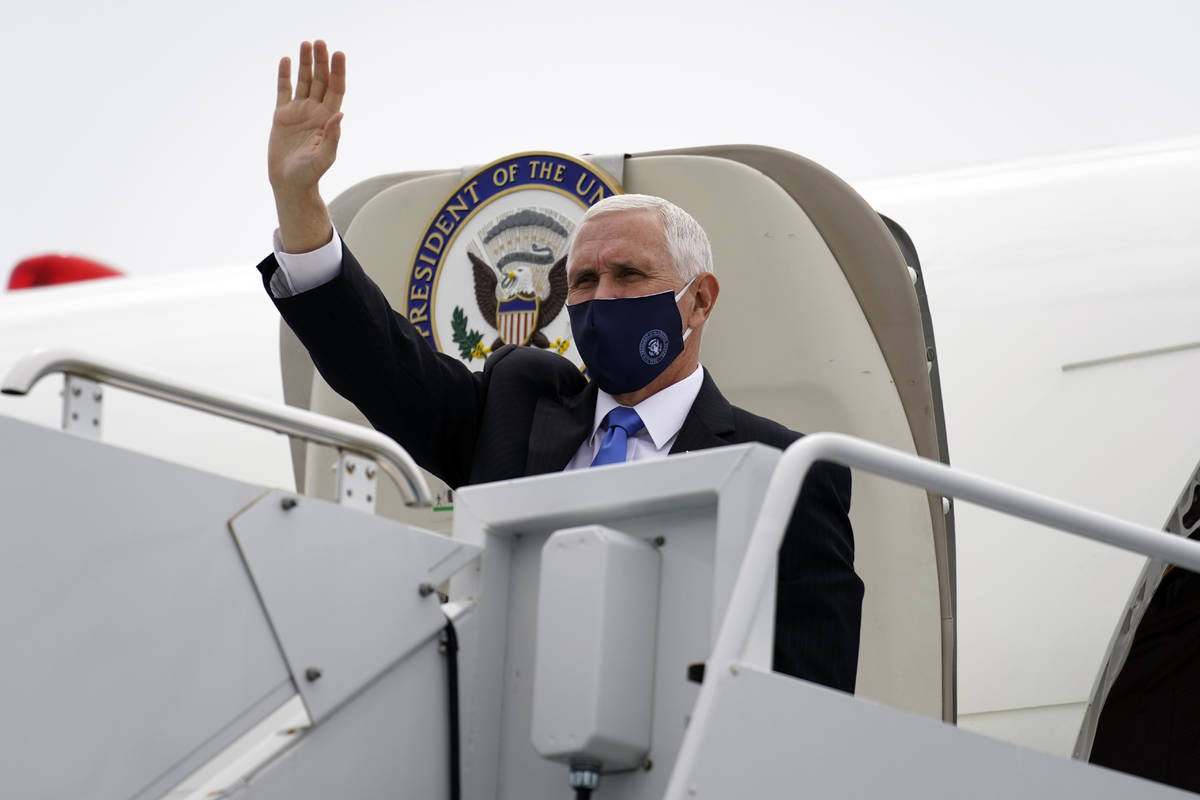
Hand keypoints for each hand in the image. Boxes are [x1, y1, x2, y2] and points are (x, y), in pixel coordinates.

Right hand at [268, 40, 345, 195]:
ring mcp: (299, 111)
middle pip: (321, 80)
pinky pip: (284, 90)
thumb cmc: (310, 175)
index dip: (338, 71)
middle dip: (321, 61)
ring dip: (305, 63)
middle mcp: (316, 112)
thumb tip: (340, 113)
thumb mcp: (324, 158)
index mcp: (329, 119)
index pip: (336, 89)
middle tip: (320, 42)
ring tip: (305, 43)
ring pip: (304, 81)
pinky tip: (286, 60)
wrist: (289, 183)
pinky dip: (284, 75)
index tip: (338, 54)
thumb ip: (333, 137)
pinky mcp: (282, 115)